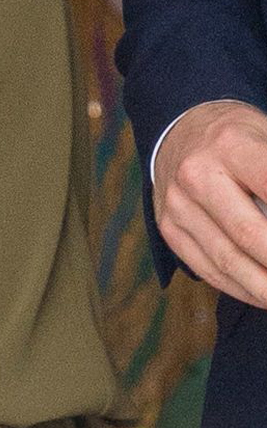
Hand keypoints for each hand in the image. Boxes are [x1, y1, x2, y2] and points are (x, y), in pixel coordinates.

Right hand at [155, 99, 266, 304]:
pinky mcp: (169, 228)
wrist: (178, 131)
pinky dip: (241, 289)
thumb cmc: (239, 136)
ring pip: (228, 260)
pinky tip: (264, 296)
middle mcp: (197, 174)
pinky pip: (207, 269)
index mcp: (230, 143)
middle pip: (250, 233)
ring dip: (265, 287)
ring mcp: (177, 205)